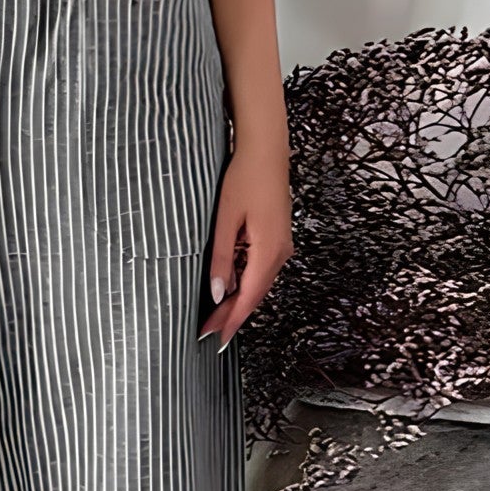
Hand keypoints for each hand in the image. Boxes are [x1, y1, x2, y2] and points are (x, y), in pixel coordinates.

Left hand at [198, 148, 293, 348]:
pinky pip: (260, 269)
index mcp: (269, 250)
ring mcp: (281, 246)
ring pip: (258, 284)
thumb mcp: (225, 221)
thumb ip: (221, 259)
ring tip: (214, 316)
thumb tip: (218, 293)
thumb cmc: (244, 179)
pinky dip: (245, 283)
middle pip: (255, 295)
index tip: (216, 339)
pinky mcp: (277, 239)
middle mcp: (280, 253)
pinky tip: (229, 289)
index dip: (232, 320)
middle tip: (208, 332)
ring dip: (238, 301)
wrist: (266, 151)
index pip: (249, 297)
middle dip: (232, 315)